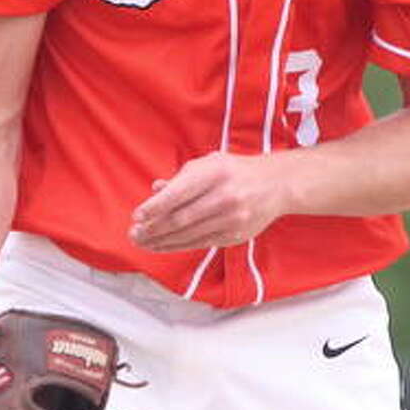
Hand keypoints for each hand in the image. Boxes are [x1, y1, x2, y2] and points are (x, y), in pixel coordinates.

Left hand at [128, 151, 287, 251]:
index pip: (178, 193)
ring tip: (143, 242)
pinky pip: (200, 243)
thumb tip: (155, 190)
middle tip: (134, 234)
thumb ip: (181, 178)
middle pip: (181, 218)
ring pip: (189, 234)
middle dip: (153, 228)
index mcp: (215, 173)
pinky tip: (163, 246)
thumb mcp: (208, 164)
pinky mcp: (235, 235)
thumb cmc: (235, 171)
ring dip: (162, 241)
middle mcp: (224, 196)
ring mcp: (232, 218)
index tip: (137, 216)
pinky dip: (178, 246)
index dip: (155, 207)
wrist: (275, 185)